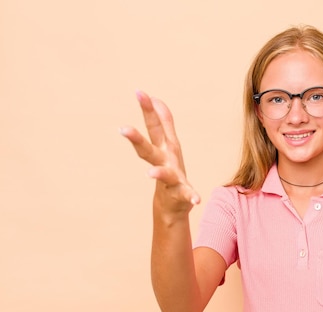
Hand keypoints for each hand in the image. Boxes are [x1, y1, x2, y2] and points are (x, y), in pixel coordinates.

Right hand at [120, 91, 200, 212]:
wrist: (172, 205)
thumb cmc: (170, 169)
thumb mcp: (167, 143)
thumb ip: (163, 121)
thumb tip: (156, 99)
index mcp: (163, 147)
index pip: (153, 125)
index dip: (148, 109)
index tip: (139, 92)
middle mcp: (163, 162)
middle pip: (148, 149)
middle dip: (136, 139)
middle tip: (123, 129)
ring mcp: (171, 179)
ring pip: (163, 173)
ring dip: (157, 172)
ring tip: (150, 173)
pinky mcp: (181, 194)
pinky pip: (187, 195)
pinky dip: (191, 197)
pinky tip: (197, 200)